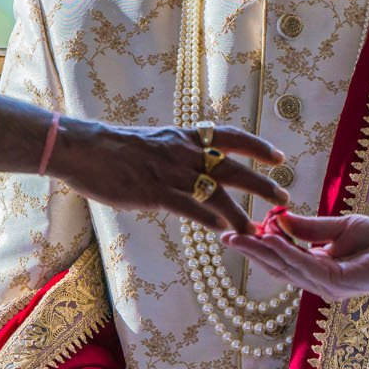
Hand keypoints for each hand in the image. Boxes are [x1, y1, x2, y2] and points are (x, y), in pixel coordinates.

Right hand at [53, 118, 287, 233]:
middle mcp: (184, 153)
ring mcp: (171, 173)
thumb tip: (193, 167)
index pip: (230, 136)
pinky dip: (209, 220)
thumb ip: (176, 154)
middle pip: (232, 167)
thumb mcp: (154, 142)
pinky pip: (190, 208)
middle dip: (261, 183)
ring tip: (257, 229)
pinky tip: (223, 232)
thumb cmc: (114, 148)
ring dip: (240, 212)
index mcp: (184, 138)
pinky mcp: (156, 193)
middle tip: (283, 197)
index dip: (257, 147)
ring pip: (216, 193)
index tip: (278, 157)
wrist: (85, 149)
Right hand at [223, 212, 368, 300]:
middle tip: (224, 237)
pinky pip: (306, 265)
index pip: (282, 262)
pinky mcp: (340, 282)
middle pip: (278, 269)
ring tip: (239, 235)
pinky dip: (286, 250)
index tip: (232, 234)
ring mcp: (330, 287)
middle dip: (251, 252)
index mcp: (320, 273)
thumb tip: (279, 221)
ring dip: (262, 251)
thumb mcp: (340, 228)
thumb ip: (310, 228)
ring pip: (287, 268)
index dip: (258, 248)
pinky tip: (270, 237)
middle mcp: (322, 284)